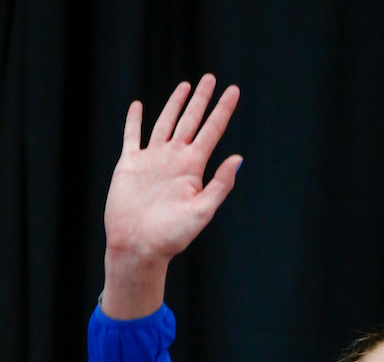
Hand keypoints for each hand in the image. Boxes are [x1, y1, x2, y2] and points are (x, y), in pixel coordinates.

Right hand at [102, 75, 240, 318]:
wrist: (138, 247)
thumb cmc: (171, 236)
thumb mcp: (201, 211)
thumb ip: (220, 185)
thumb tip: (238, 158)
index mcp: (193, 168)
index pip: (212, 131)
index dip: (223, 110)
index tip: (234, 90)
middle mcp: (174, 160)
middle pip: (191, 121)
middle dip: (201, 100)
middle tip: (210, 78)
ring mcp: (152, 161)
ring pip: (165, 123)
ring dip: (175, 105)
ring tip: (185, 87)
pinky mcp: (129, 165)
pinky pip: (132, 137)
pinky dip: (135, 121)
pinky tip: (139, 107)